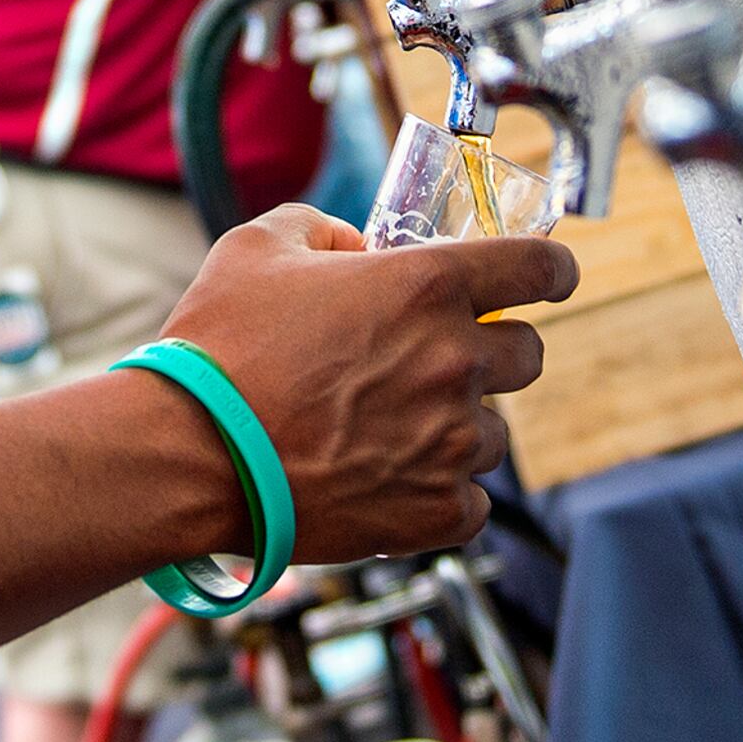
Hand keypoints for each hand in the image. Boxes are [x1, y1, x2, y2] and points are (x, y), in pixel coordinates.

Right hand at [153, 203, 570, 562]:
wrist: (189, 452)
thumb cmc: (218, 347)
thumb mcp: (260, 247)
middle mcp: (455, 360)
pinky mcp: (435, 512)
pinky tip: (391, 480)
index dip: (553, 270)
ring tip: (389, 430)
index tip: (553, 278)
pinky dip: (442, 493)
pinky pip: (472, 502)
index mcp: (429, 284)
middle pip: (528, 352)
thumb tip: (355, 249)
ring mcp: (451, 442)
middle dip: (494, 350)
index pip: (540, 267)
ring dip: (457, 426)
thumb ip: (323, 230)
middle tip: (439, 360)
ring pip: (494, 432)